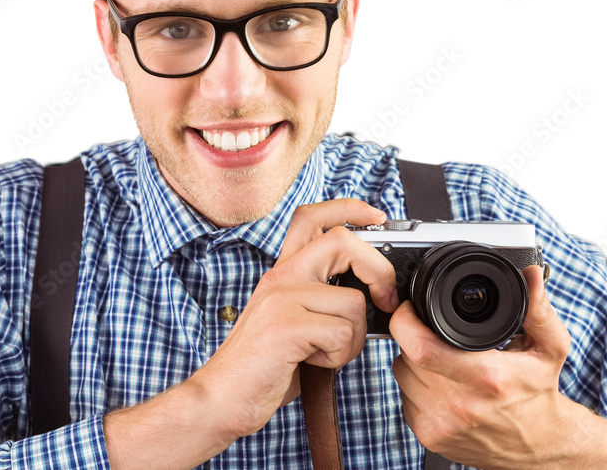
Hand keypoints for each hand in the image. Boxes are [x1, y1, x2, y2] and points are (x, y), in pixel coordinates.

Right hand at [191, 199, 399, 439]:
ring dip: (354, 337)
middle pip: (342, 241)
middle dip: (379, 271)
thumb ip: (321, 297)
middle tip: (385, 300)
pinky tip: (314, 363)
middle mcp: (281, 276)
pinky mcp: (286, 325)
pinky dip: (340, 356)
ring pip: (353, 301)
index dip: (350, 209)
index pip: (312, 217)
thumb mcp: (292, 319)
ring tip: (326, 352)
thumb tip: (373, 293)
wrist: (221, 397)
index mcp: (283, 271)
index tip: (377, 217)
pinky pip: (343, 332)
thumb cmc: (264, 364)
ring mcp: (281, 297)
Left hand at [390, 265, 606, 468]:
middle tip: (436, 333)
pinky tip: (441, 383)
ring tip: (443, 358)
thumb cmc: (540, 392)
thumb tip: (531, 276)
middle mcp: (459, 406)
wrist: (539, 446)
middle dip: (414, 336)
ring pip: (402, 375)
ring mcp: (441, 425)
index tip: (412, 309)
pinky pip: (405, 398)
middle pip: (407, 356)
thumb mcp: (550, 348)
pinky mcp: (429, 437)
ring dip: (414, 361)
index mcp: (486, 379)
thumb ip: (538, 310)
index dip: (406, 322)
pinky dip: (416, 385)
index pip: (420, 347)